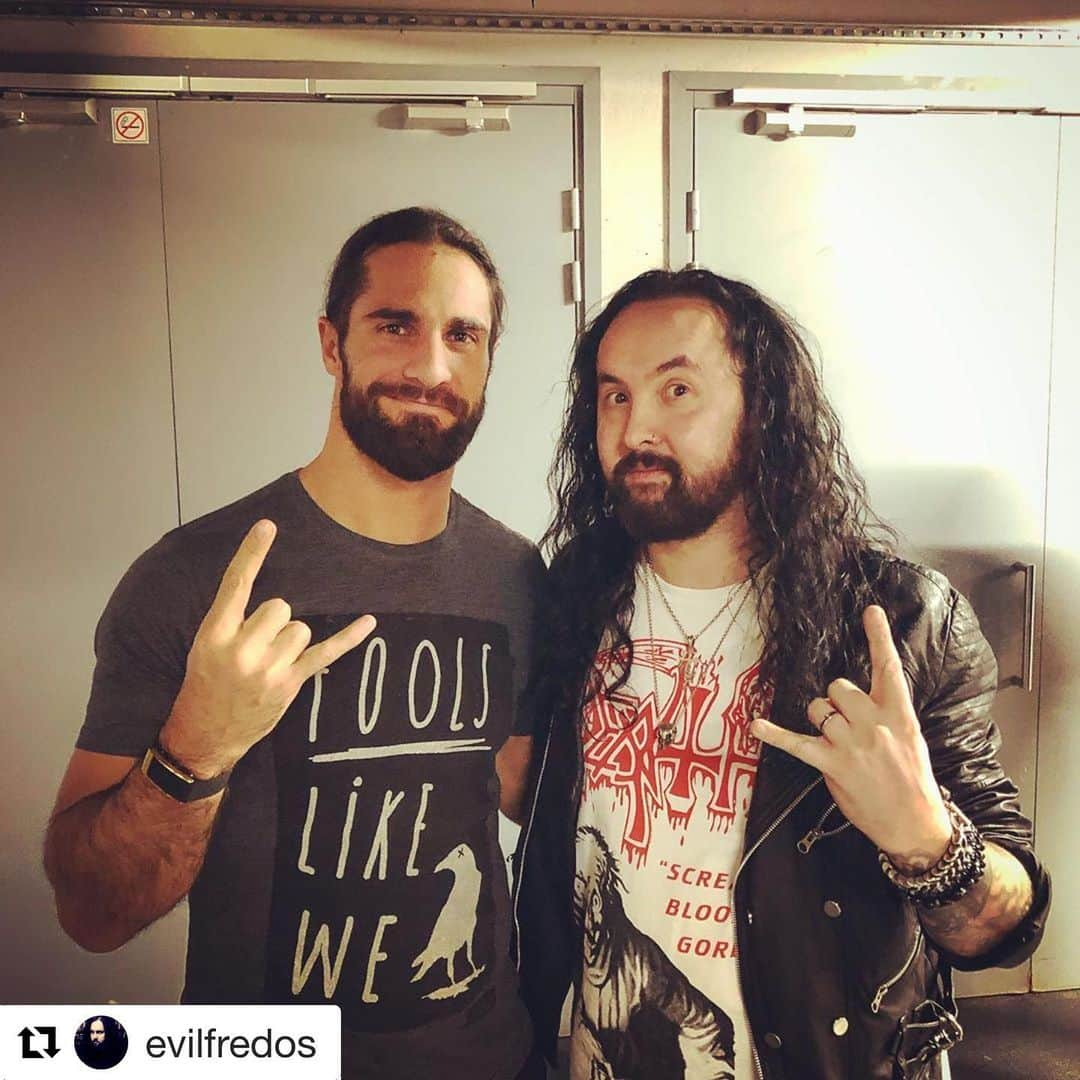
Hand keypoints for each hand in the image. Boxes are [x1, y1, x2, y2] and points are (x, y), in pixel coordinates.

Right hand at [159, 519, 376, 777]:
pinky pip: (326, 653)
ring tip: (268, 663)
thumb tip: (273, 598)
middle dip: (273, 622)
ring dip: (290, 640)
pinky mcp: (290, 683)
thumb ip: (233, 620)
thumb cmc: (206, 684)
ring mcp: (268, 668)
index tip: (268, 525)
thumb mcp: (205, 646)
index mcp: (214, 634)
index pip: (237, 584)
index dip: (252, 553)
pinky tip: (369, 622)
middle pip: (280, 607)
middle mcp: (242, 648)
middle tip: (256, 647)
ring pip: (300, 628)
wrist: (203, 733)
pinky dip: (349, 637)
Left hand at [750, 606, 951, 865]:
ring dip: (821, 719)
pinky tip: (756, 725)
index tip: (870, 611)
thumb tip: (854, 699)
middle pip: (838, 686)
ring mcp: (852, 743)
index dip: (879, 637)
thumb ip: (884, 713)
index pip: (889, 667)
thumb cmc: (911, 779)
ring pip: (819, 708)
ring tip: (835, 741)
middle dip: (836, 700)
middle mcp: (875, 722)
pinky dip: (774, 734)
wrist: (915, 823)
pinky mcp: (832, 764)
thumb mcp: (909, 737)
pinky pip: (797, 743)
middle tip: (847, 725)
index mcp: (899, 713)